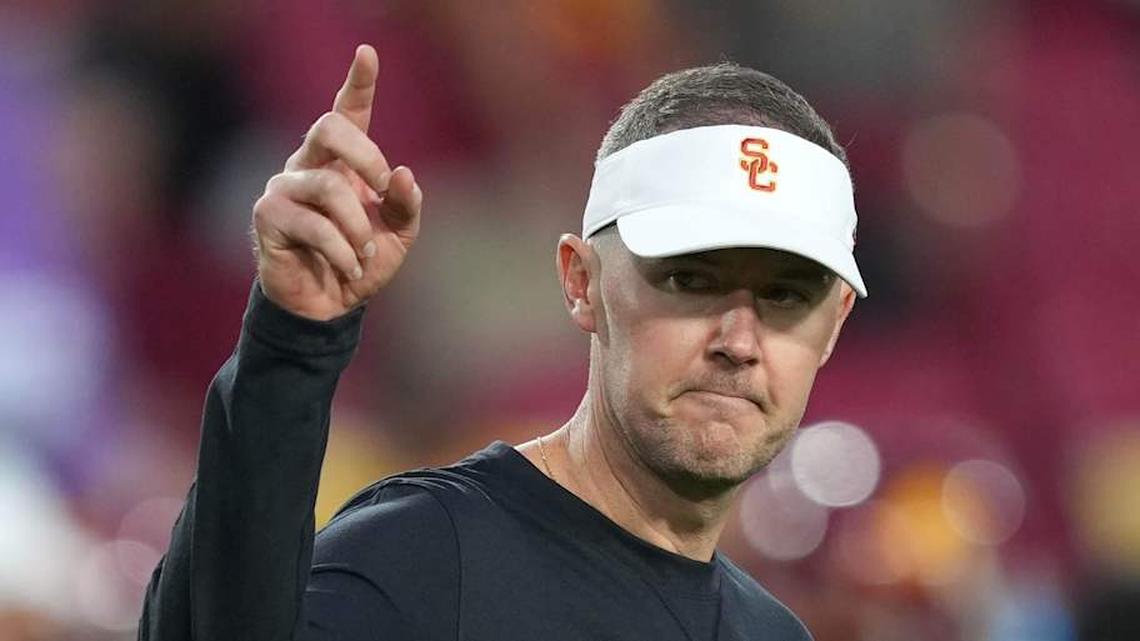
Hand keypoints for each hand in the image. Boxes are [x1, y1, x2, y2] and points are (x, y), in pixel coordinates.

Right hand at [252, 44, 422, 320]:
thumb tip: (402, 173)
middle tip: (381, 189)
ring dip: (357, 229)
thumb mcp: (398, 236)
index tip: (368, 53)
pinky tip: (349, 269)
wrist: (329, 307)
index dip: (358, 82)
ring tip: (365, 258)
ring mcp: (284, 188)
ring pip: (328, 188)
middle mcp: (309, 165)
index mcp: (343, 163)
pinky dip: (341, 250)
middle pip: (329, 127)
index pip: (347, 112)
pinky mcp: (267, 216)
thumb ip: (405, 204)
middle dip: (365, 155)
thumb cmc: (362, 263)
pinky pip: (312, 224)